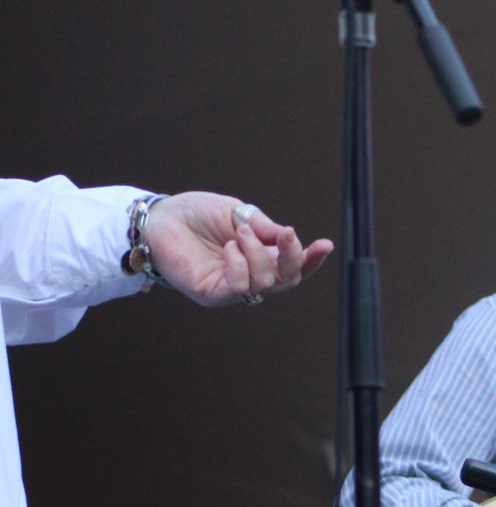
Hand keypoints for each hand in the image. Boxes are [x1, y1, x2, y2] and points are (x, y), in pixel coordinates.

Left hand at [144, 192, 333, 306]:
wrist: (159, 218)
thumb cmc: (196, 214)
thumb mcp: (238, 213)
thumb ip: (263, 227)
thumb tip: (288, 236)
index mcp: (260, 256)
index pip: (293, 267)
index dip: (312, 260)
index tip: (325, 244)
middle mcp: (249, 275)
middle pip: (287, 280)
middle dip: (293, 258)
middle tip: (284, 235)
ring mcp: (231, 287)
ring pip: (265, 283)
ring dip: (258, 254)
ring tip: (240, 233)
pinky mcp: (211, 293)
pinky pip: (238, 288)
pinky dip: (240, 266)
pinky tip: (229, 248)